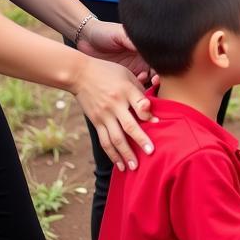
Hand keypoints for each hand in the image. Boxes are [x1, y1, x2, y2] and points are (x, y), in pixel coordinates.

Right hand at [72, 55, 155, 170]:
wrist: (80, 74)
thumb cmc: (108, 72)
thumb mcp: (126, 75)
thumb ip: (138, 91)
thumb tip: (150, 108)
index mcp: (125, 90)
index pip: (140, 105)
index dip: (150, 116)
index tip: (159, 125)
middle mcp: (115, 104)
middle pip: (129, 126)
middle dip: (140, 141)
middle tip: (150, 153)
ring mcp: (104, 115)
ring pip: (115, 139)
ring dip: (125, 154)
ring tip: (134, 167)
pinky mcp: (96, 122)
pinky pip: (104, 141)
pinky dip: (112, 154)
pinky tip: (119, 164)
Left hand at [78, 19, 153, 82]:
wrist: (85, 39)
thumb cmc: (104, 32)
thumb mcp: (120, 33)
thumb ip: (133, 40)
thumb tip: (147, 47)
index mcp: (142, 48)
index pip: (157, 60)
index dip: (161, 68)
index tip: (158, 74)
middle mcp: (140, 60)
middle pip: (154, 72)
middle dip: (156, 79)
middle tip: (153, 81)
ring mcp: (131, 70)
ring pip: (144, 81)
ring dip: (145, 84)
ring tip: (141, 81)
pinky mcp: (120, 78)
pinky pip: (130, 87)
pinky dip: (133, 89)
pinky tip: (130, 87)